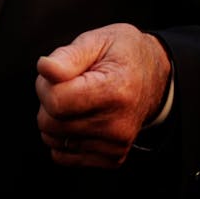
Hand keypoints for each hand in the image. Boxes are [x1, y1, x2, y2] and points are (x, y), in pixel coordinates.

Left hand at [35, 23, 169, 167]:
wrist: (154, 76)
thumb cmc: (123, 54)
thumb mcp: (98, 40)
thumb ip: (68, 56)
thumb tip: (45, 68)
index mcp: (114, 91)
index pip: (55, 102)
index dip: (45, 85)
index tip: (58, 73)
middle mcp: (117, 124)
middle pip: (50, 123)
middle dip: (49, 101)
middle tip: (68, 84)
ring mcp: (116, 144)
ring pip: (53, 140)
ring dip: (55, 119)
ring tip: (77, 100)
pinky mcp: (112, 158)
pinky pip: (63, 156)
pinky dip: (64, 137)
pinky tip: (80, 119)